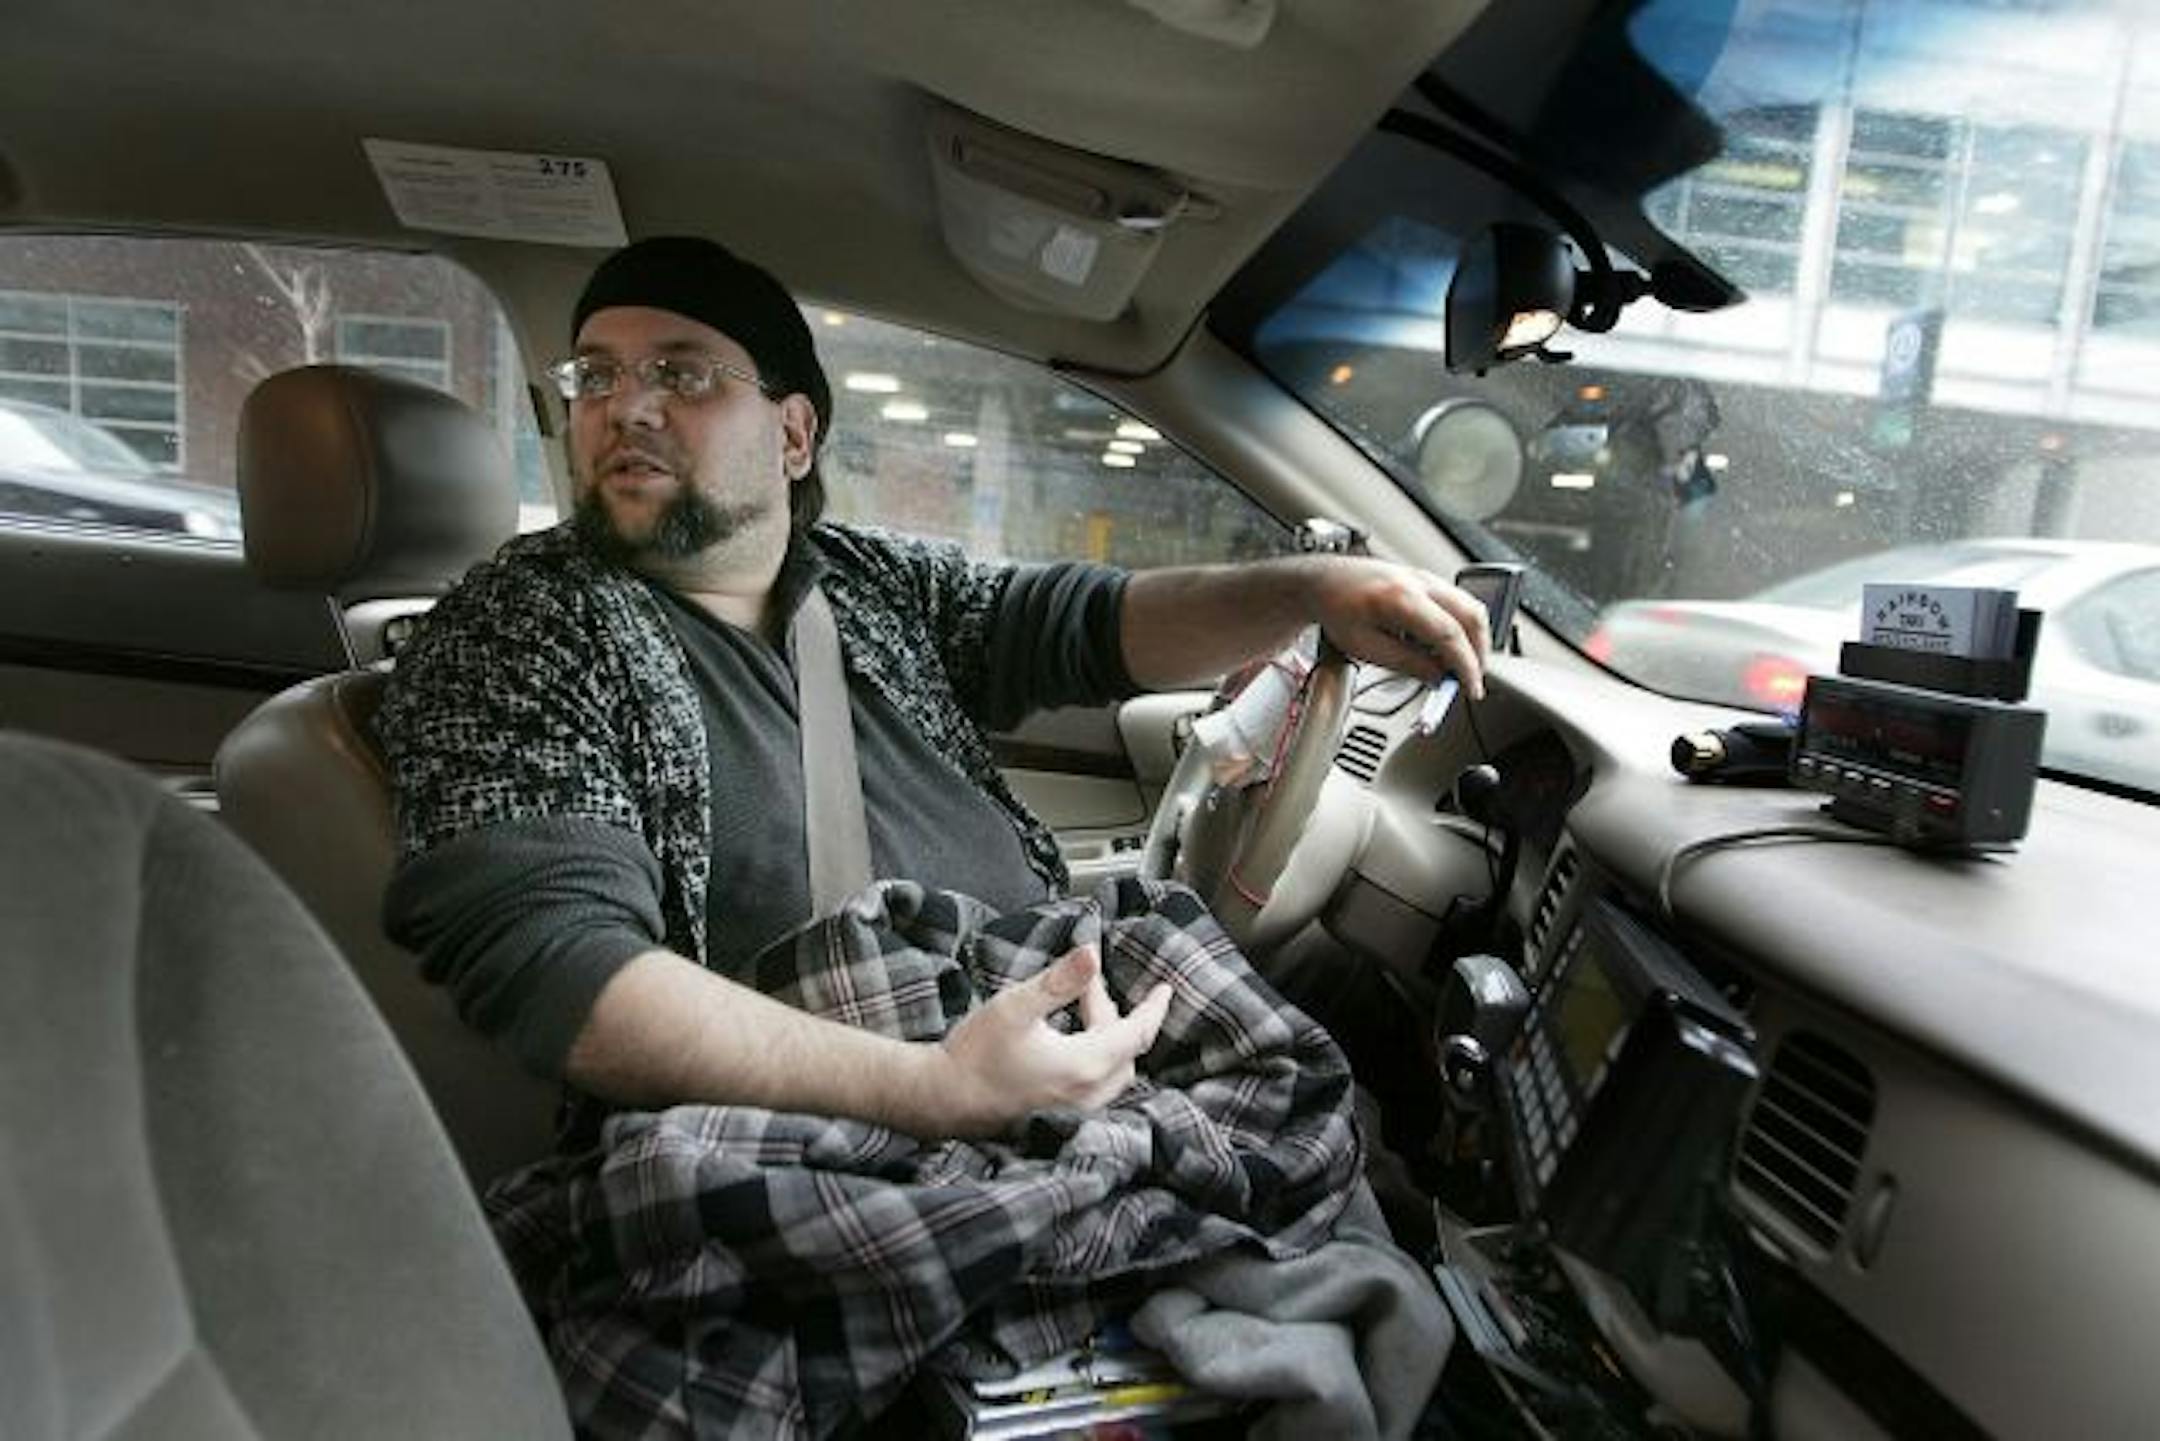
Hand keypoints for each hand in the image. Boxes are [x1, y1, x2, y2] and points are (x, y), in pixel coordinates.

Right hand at [934, 946, 1172, 1136]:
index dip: (1154, 1008)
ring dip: (1105, 1033)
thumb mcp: (1017, 1005)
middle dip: (1114, 1012)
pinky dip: (1096, 1054)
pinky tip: (1070, 1036)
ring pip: (1112, 1066)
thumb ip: (1059, 980)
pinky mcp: (1060, 1112)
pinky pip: (1097, 1081)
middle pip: (1125, 1047)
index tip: (1165, 988)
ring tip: (1077, 1003)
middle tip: (1088, 985)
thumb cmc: (976, 1054)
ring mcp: (1075, 1106)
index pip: (1138, 1033)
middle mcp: (1088, 1092)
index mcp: (1086, 1064)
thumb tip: (1092, 953)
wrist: (943, 1097)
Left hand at [1303, 556, 1490, 697]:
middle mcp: (1418, 581)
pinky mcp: (1425, 578)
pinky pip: (1456, 602)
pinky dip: (1459, 626)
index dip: (1465, 665)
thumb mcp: (1365, 647)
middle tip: (1470, 680)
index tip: (1470, 688)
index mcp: (1399, 597)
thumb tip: (1439, 677)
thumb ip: (1406, 663)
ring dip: (1471, 639)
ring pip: (1469, 606)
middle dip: (1478, 652)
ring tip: (1455, 666)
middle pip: (1471, 615)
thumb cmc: (1335, 609)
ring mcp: (1424, 576)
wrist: (1321, 581)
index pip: (1449, 634)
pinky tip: (1442, 646)